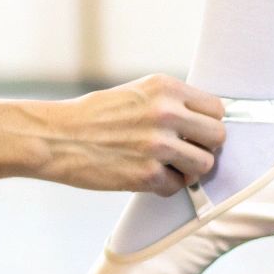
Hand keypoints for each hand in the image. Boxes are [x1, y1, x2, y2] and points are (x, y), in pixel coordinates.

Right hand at [31, 75, 225, 195]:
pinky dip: (163, 185)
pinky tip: (143, 175)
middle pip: (218, 136)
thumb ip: (171, 102)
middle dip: (204, 147)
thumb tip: (205, 122)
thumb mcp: (137, 93)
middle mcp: (167, 112)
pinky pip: (177, 186)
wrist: (56, 137)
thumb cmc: (94, 116)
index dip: (207, 124)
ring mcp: (159, 145)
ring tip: (165, 166)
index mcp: (166, 88)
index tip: (194, 133)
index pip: (217, 109)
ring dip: (187, 170)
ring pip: (204, 164)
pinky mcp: (147, 174)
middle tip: (184, 151)